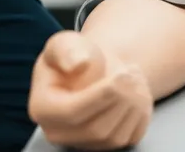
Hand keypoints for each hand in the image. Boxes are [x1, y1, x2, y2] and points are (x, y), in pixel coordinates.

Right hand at [28, 31, 153, 150]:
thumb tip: (77, 64)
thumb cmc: (75, 56)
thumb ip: (68, 50)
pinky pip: (131, 137)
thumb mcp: (65, 43)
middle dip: (122, 99)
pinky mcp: (107, 146)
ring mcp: (84, 143)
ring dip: (135, 104)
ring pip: (116, 136)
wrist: (91, 69)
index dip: (100, 96)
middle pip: (96, 129)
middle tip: (132, 71)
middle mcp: (59, 133)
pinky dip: (142, 113)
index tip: (121, 76)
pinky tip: (138, 91)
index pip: (71, 113)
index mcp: (42, 108)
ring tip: (134, 75)